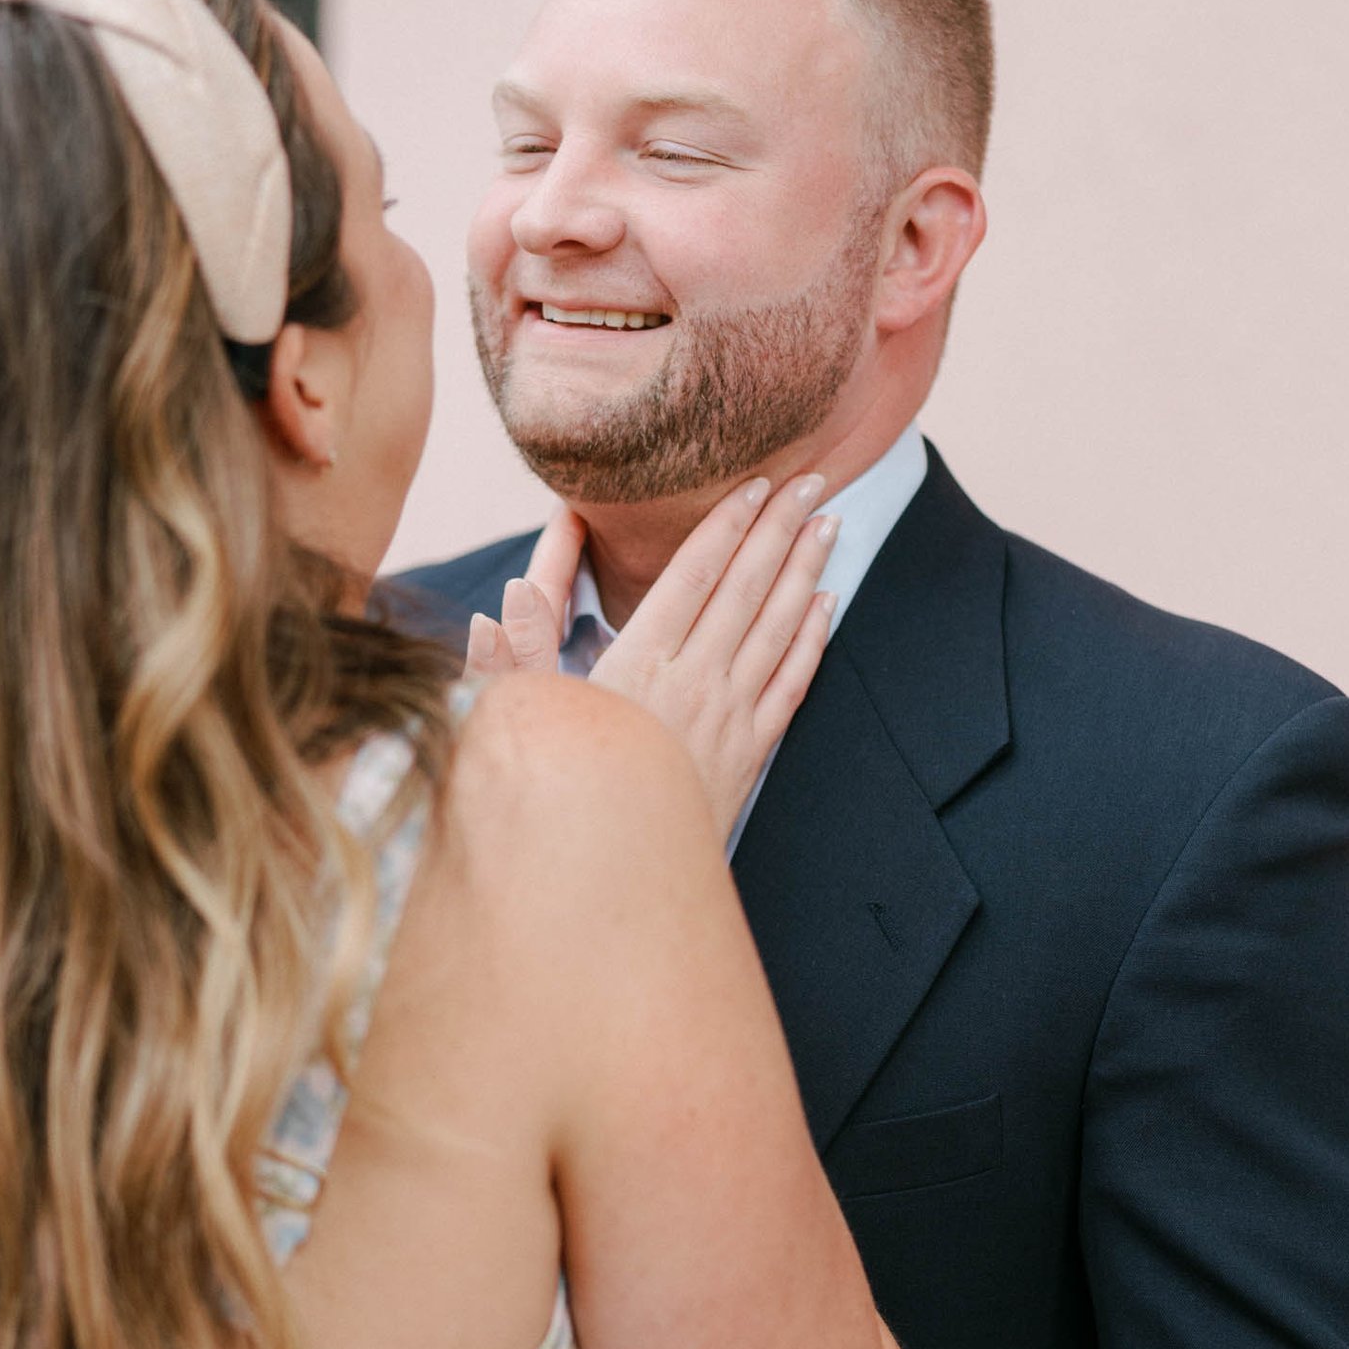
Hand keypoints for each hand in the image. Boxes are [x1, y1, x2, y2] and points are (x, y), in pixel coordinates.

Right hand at [466, 482, 837, 836]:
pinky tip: (827, 601)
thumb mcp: (525, 705)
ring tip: (828, 523)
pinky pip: (792, 683)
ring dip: (806, 570)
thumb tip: (521, 576)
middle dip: (781, 528)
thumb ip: (523, 634)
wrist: (608, 869)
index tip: (755, 484)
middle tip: (811, 479)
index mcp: (639, 663)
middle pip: (746, 588)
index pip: (693, 574)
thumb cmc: (557, 779)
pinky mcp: (750, 752)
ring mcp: (729, 718)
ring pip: (778, 628)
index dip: (728, 524)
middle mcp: (693, 683)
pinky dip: (813, 638)